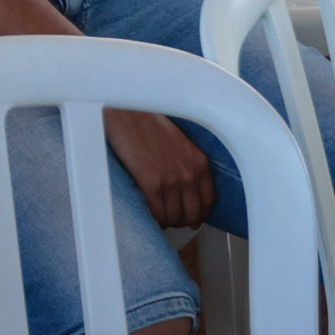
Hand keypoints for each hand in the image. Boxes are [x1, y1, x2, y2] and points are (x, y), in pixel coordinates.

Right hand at [106, 107, 216, 227]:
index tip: (193, 217)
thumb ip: (187, 164)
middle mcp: (189, 172)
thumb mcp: (178, 143)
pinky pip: (157, 214)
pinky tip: (149, 213)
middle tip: (174, 219)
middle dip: (184, 221)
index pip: (209, 200)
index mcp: (199, 161)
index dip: (200, 213)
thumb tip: (186, 190)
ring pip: (174, 217)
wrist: (126, 114)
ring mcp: (171, 179)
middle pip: (194, 213)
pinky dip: (154, 219)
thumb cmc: (147, 123)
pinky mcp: (151, 183)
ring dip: (167, 221)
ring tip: (159, 215)